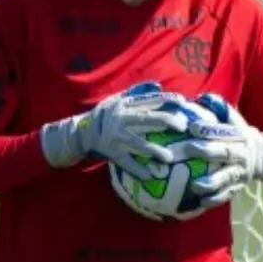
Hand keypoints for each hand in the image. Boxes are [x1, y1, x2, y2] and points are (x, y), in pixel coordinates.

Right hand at [40, 81, 189, 179]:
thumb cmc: (104, 115)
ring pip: (137, 143)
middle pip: (146, 119)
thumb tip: (157, 86)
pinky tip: (149, 176)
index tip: (182, 101)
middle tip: (183, 127)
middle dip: (166, 121)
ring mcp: (115, 137)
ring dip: (154, 150)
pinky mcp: (111, 152)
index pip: (148, 101)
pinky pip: (125, 161)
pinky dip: (137, 169)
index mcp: (123, 105)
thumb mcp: (116, 100)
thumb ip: (136, 92)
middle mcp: (120, 119)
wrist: (79, 133)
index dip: (165, 100)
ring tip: (169, 158)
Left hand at [178, 93, 262, 209]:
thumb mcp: (236, 121)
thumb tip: (203, 97)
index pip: (224, 130)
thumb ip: (221, 110)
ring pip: (227, 177)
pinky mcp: (238, 187)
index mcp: (240, 135)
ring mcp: (241, 172)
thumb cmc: (242, 137)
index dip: (209, 129)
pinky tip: (201, 202)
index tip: (191, 127)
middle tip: (186, 150)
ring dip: (212, 182)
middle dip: (206, 151)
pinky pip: (227, 195)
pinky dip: (215, 199)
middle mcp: (242, 154)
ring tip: (196, 186)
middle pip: (225, 152)